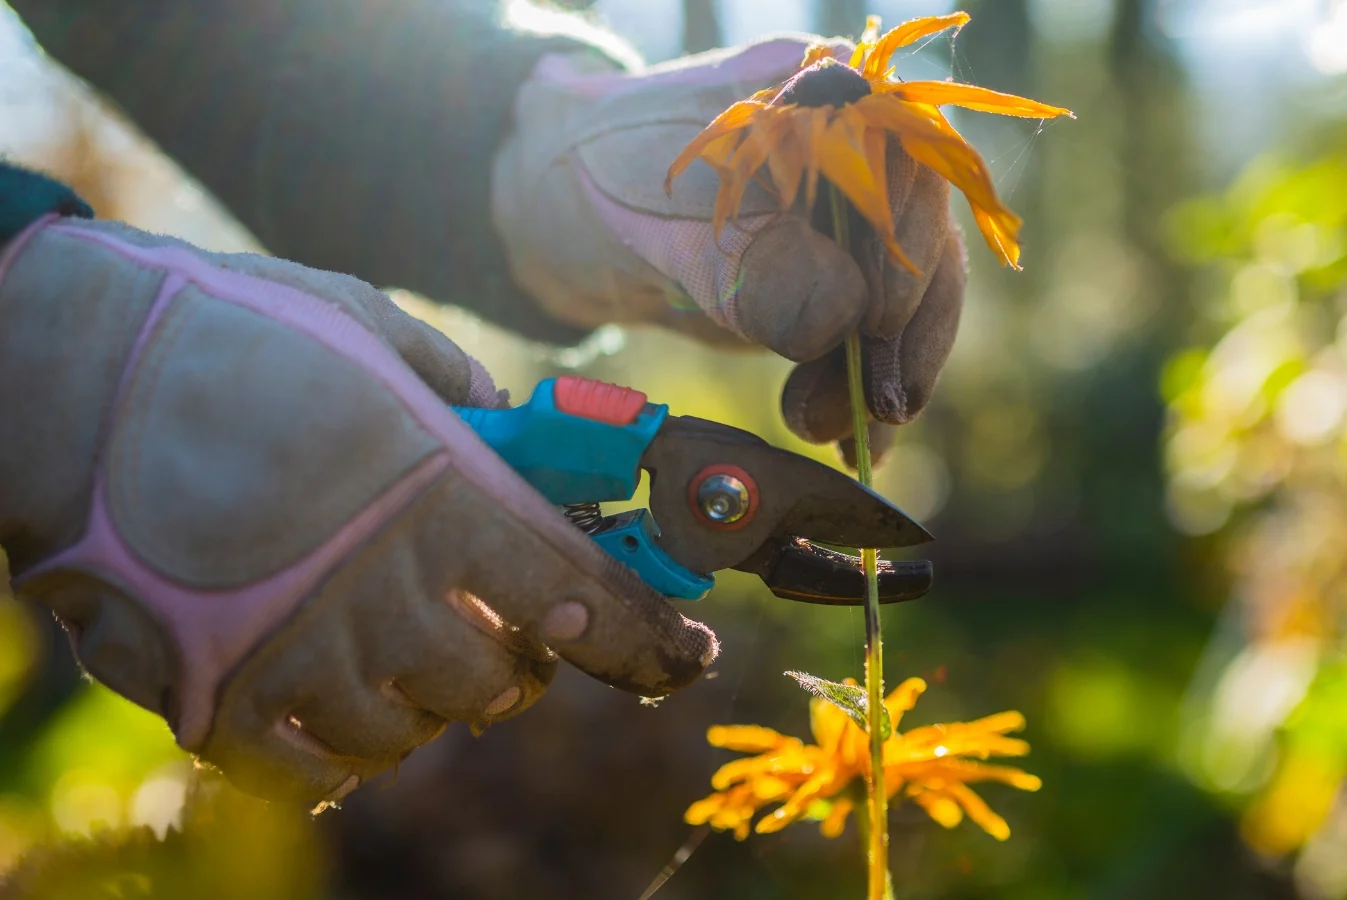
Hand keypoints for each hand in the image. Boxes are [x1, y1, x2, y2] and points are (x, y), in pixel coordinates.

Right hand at [0, 212, 716, 804]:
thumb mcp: (370, 329)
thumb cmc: (229, 334)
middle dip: (522, 659)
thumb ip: (459, 392)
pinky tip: (336, 696)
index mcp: (441, 504)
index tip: (683, 652)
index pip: (584, 602)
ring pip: (415, 732)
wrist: (65, 377)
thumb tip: (512, 431)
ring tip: (403, 645)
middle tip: (503, 621)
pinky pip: (317, 771)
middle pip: (504, 683)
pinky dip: (345, 748)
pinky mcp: (219, 702)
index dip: (649, 641)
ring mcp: (300, 660)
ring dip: (431, 699)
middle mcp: (385, 598)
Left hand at [491, 38, 966, 458]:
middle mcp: (860, 159)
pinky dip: (865, 398)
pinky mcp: (837, 290)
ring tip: (831, 431)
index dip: (908, 243)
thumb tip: (845, 312)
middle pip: (924, 245)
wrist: (562, 209)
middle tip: (878, 406)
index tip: (879, 318)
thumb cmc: (605, 175)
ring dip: (882, 378)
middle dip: (906, 334)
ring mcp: (853, 229)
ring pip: (907, 305)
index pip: (909, 166)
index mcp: (829, 99)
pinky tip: (860, 446)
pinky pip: (871, 346)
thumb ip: (754, 264)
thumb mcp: (671, 220)